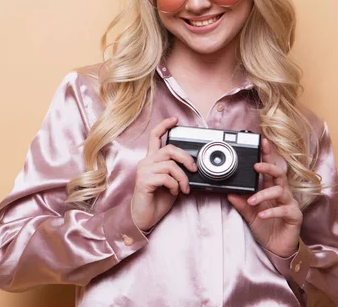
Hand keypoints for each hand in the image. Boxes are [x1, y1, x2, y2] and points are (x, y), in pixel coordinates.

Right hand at [131, 117, 197, 231]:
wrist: (145, 218)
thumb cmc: (157, 201)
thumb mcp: (172, 182)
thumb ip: (177, 171)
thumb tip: (192, 166)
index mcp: (152, 160)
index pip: (155, 137)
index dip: (165, 126)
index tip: (175, 120)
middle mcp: (146, 162)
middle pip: (169, 149)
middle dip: (186, 157)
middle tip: (193, 168)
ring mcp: (144, 171)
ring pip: (170, 165)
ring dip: (182, 178)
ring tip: (183, 188)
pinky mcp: (144, 181)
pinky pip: (166, 177)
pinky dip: (175, 185)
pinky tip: (173, 192)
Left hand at [227, 138, 302, 257]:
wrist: (277, 249)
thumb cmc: (266, 228)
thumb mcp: (249, 215)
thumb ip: (241, 204)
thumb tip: (230, 193)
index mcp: (271, 189)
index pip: (269, 169)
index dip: (267, 155)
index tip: (262, 142)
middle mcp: (282, 193)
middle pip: (279, 174)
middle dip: (268, 167)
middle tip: (256, 166)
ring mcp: (289, 203)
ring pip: (280, 191)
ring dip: (264, 194)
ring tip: (252, 201)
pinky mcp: (294, 215)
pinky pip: (284, 209)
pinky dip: (272, 211)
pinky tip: (262, 215)